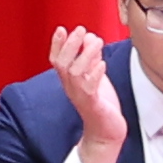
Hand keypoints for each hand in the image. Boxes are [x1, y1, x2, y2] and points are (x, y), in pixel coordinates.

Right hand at [54, 24, 126, 162]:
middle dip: (69, 45)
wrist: (106, 133)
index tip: (61, 29)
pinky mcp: (93, 104)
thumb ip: (92, 58)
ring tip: (95, 42)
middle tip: (79, 30)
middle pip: (62, 63)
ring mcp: (81, 95)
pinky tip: (102, 63)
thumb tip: (90, 38)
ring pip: (74, 72)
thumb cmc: (101, 106)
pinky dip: (95, 74)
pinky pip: (89, 88)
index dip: (56, 44)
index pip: (57, 59)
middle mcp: (71, 87)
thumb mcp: (96, 77)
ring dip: (84, 55)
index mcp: (70, 80)